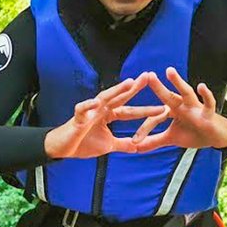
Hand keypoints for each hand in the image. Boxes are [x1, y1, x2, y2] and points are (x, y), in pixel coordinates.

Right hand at [43, 75, 164, 158]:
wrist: (63, 149)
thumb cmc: (83, 143)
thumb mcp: (108, 146)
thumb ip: (122, 144)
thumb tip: (137, 147)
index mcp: (108, 115)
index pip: (130, 111)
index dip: (145, 109)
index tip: (163, 105)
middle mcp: (100, 109)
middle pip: (120, 97)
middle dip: (134, 88)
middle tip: (149, 77)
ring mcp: (89, 112)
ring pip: (104, 98)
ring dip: (117, 90)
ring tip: (129, 83)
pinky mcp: (77, 118)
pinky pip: (82, 110)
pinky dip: (88, 106)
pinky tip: (95, 102)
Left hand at [128, 67, 226, 150]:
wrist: (216, 137)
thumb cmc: (193, 133)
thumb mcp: (172, 138)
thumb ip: (155, 141)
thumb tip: (136, 148)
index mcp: (172, 111)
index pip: (155, 117)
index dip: (145, 129)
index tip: (135, 141)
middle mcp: (182, 106)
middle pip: (168, 96)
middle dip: (157, 86)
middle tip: (147, 75)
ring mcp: (195, 108)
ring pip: (186, 93)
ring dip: (178, 82)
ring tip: (169, 71)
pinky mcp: (208, 113)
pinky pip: (208, 103)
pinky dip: (206, 95)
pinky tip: (201, 86)